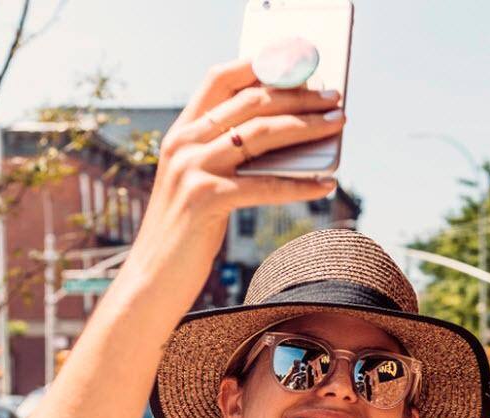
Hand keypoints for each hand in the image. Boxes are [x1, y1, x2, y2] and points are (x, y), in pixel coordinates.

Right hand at [125, 61, 344, 284]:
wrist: (151, 280)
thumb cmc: (183, 236)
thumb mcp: (199, 185)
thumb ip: (226, 157)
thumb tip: (286, 139)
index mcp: (180, 134)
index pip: (219, 80)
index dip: (259, 66)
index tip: (297, 65)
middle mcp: (183, 144)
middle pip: (250, 103)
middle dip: (298, 96)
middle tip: (334, 98)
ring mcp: (192, 170)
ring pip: (261, 134)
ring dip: (306, 127)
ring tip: (337, 126)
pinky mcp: (205, 199)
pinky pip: (265, 185)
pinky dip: (300, 184)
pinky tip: (326, 185)